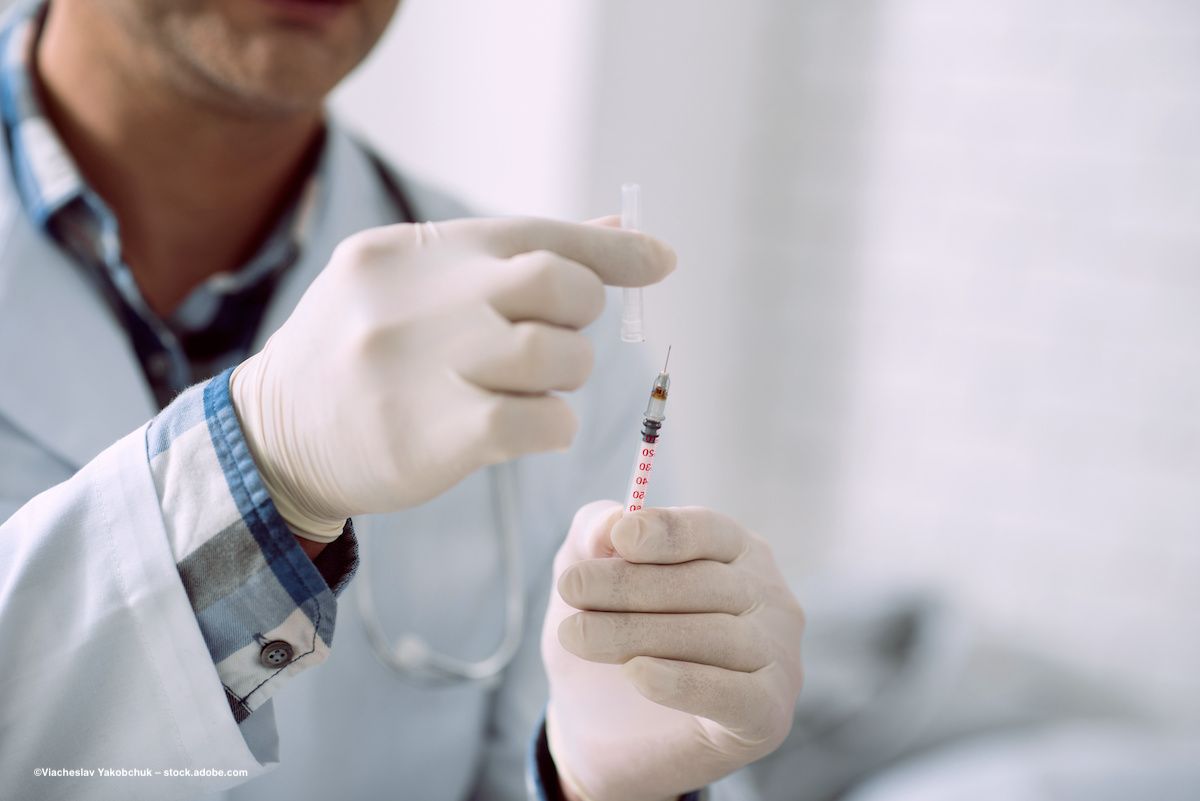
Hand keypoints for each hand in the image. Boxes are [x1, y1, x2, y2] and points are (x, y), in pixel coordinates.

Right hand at [230, 218, 674, 540]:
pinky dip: (553, 425)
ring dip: (566, 374)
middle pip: (554, 284)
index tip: (660, 261)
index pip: (534, 233)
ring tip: (533, 387)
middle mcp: (419, 299)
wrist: (274, 437)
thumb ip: (504, 259)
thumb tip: (617, 228)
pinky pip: (536, 420)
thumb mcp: (413, 284)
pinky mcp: (431, 437)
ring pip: (554, 354)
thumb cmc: (364, 354)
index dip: (609, 248)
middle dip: (578, 313)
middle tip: (557, 338)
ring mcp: (423, 368)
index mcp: (416, 251)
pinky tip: (532, 429)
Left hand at [542, 502, 804, 800]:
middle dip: (629, 585)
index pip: (709, 531)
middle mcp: (770, 598)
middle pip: (705, 583)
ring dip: (636, 633)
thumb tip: (613, 518)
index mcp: (737, 551)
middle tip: (570, 589)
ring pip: (712, 635)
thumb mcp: (585, 573)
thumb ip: (594, 533)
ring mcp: (778, 656)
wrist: (603, 732)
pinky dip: (682, 682)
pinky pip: (730, 693)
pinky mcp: (768, 714)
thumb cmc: (606, 635)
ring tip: (575, 634)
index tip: (618, 538)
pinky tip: (636, 673)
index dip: (665, 532)